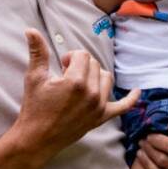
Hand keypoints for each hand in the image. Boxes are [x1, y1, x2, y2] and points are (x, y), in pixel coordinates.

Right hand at [10, 30, 139, 167]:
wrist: (36, 138)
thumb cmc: (34, 107)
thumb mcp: (35, 78)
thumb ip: (38, 52)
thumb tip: (31, 30)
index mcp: (76, 82)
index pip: (83, 55)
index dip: (71, 57)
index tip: (62, 66)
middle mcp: (91, 93)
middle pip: (94, 64)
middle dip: (81, 65)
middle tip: (66, 76)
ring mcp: (98, 106)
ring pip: (106, 78)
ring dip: (95, 75)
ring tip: (80, 82)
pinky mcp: (101, 117)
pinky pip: (122, 106)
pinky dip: (131, 98)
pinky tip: (136, 91)